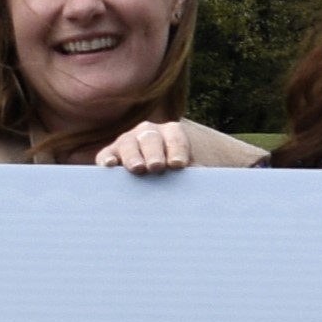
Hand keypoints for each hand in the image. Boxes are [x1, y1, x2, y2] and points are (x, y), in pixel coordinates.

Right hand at [96, 121, 259, 173]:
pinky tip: (109, 167)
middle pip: (151, 137)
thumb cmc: (178, 178)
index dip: (178, 149)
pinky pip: (106, 155)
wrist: (155, 179)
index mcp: (173, 133)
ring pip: (128, 143)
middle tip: (157, 167)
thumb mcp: (191, 176)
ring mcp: (128, 142)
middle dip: (154, 151)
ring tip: (138, 169)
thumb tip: (214, 188)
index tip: (179, 166)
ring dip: (133, 155)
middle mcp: (149, 133)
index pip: (177, 136)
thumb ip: (200, 177)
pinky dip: (107, 159)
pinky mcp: (110, 155)